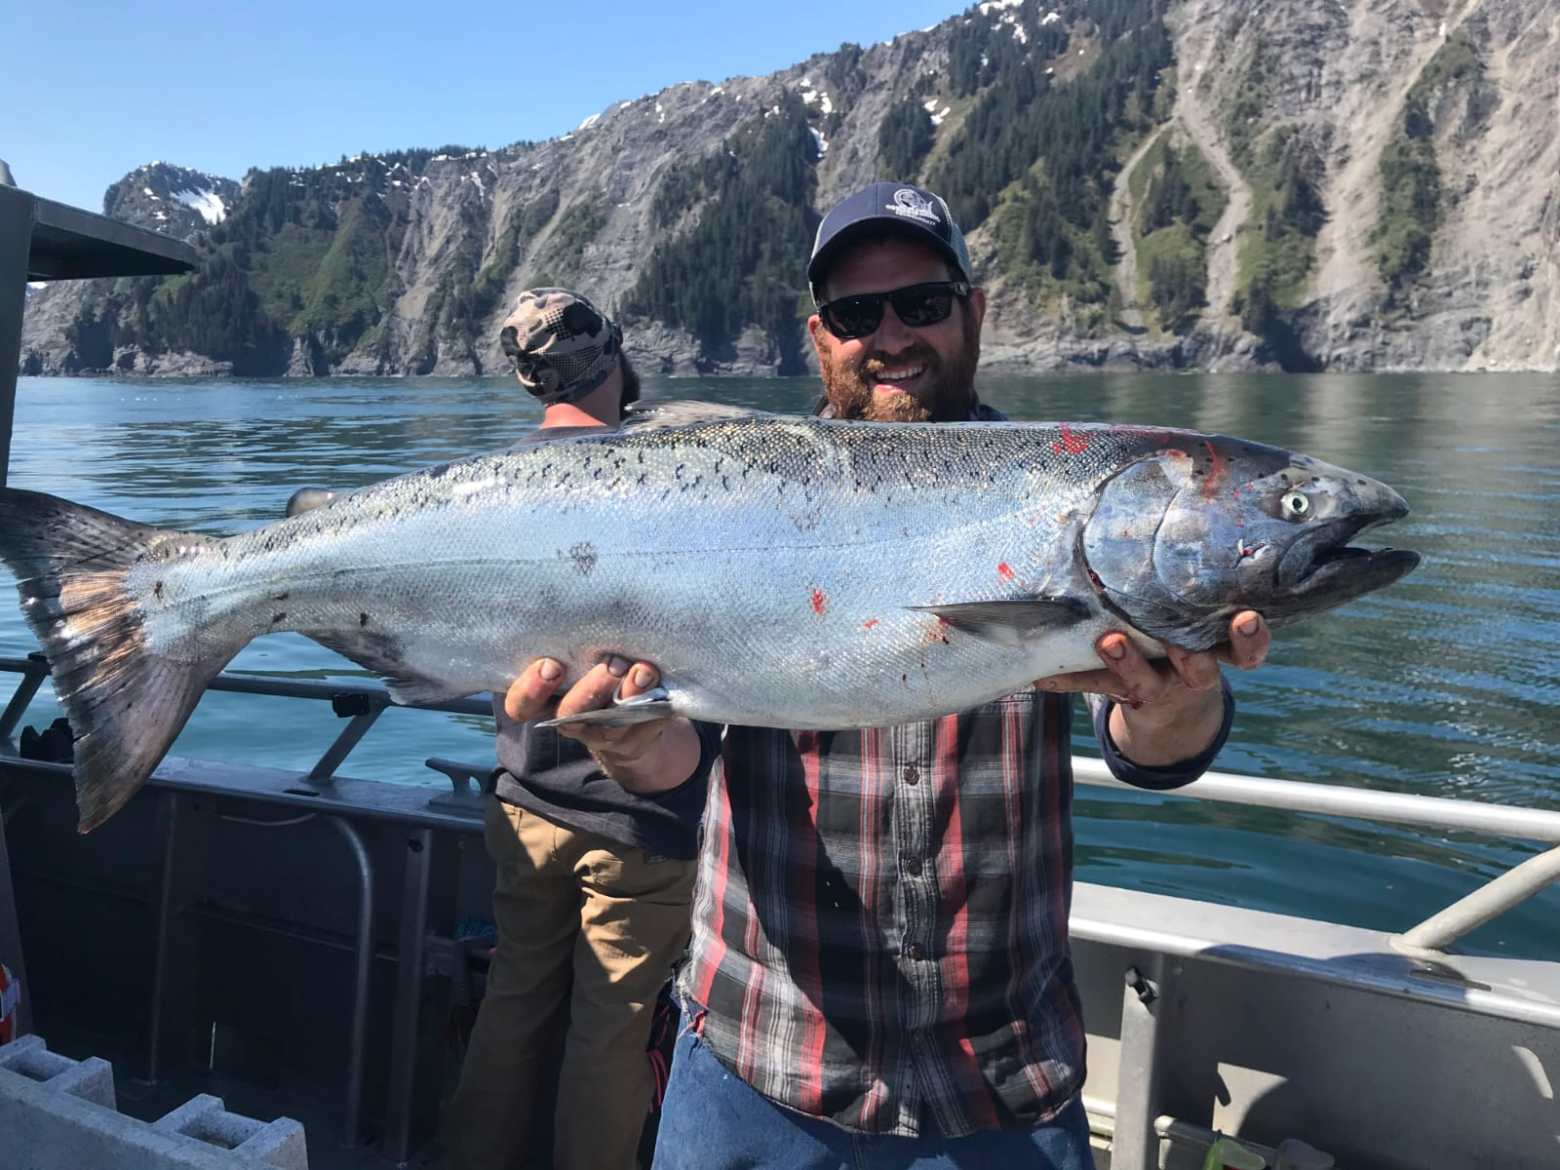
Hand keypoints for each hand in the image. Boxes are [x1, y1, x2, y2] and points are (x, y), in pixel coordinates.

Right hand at [505, 655, 666, 758]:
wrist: (624, 715)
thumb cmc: (584, 667)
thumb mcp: (569, 655)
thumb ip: (565, 641)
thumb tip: (574, 597)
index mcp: (542, 700)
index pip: (521, 705)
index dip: (531, 689)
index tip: (550, 665)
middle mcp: (569, 719)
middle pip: (569, 714)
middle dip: (589, 690)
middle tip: (610, 665)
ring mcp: (602, 732)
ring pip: (610, 721)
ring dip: (628, 694)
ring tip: (643, 670)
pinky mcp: (633, 736)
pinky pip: (642, 723)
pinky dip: (653, 701)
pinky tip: (659, 680)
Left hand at [1035, 611, 1269, 764]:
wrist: (1170, 709)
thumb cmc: (1187, 640)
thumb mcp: (1200, 620)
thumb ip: (1197, 588)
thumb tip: (1185, 511)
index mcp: (1217, 653)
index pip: (1246, 650)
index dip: (1250, 638)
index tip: (1246, 617)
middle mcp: (1191, 674)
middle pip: (1199, 670)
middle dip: (1190, 656)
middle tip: (1178, 640)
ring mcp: (1155, 688)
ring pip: (1144, 683)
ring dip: (1128, 663)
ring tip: (1108, 640)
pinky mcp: (1118, 693)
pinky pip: (1091, 686)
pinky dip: (1067, 680)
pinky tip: (1042, 675)